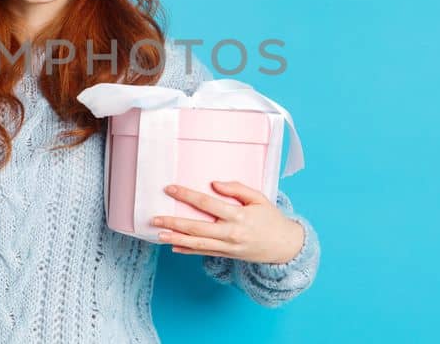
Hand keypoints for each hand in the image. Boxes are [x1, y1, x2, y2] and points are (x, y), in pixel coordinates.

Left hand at [152, 181, 305, 263]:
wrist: (285, 246)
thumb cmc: (271, 219)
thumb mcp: (259, 198)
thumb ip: (237, 189)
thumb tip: (214, 184)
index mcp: (238, 216)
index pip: (207, 204)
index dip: (186, 196)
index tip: (170, 189)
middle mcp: (230, 233)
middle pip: (196, 228)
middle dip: (173, 223)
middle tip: (155, 218)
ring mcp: (227, 247)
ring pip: (197, 244)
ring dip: (175, 239)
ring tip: (158, 234)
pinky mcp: (227, 255)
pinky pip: (203, 253)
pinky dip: (187, 250)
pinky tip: (173, 246)